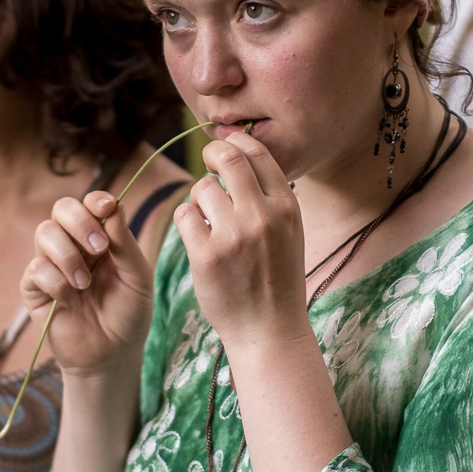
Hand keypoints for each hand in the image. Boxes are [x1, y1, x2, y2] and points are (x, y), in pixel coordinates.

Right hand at [24, 190, 155, 379]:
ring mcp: (51, 265)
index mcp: (100, 237)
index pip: (89, 204)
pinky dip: (57, 284)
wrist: (112, 355)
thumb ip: (125, 244)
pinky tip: (72, 303)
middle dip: (80, 222)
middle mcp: (73, 245)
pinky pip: (36, 269)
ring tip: (85, 285)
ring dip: (68, 256)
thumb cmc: (128, 315)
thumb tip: (114, 206)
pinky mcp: (34, 288)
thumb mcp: (137, 278)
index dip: (95, 200)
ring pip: (45, 233)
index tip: (107, 207)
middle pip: (61, 209)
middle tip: (99, 248)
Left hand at [175, 132, 310, 351]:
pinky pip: (184, 215)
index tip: (225, 147)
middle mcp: (262, 216)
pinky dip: (186, 220)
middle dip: (211, 153)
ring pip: (201, 187)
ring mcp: (233, 235)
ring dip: (198, 197)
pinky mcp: (206, 255)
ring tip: (207, 218)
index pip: (257, 153)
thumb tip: (241, 155)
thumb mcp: (288, 232)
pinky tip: (197, 236)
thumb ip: (269, 197)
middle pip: (227, 157)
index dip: (236, 141)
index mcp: (286, 207)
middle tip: (206, 162)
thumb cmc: (275, 279)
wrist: (269, 330)